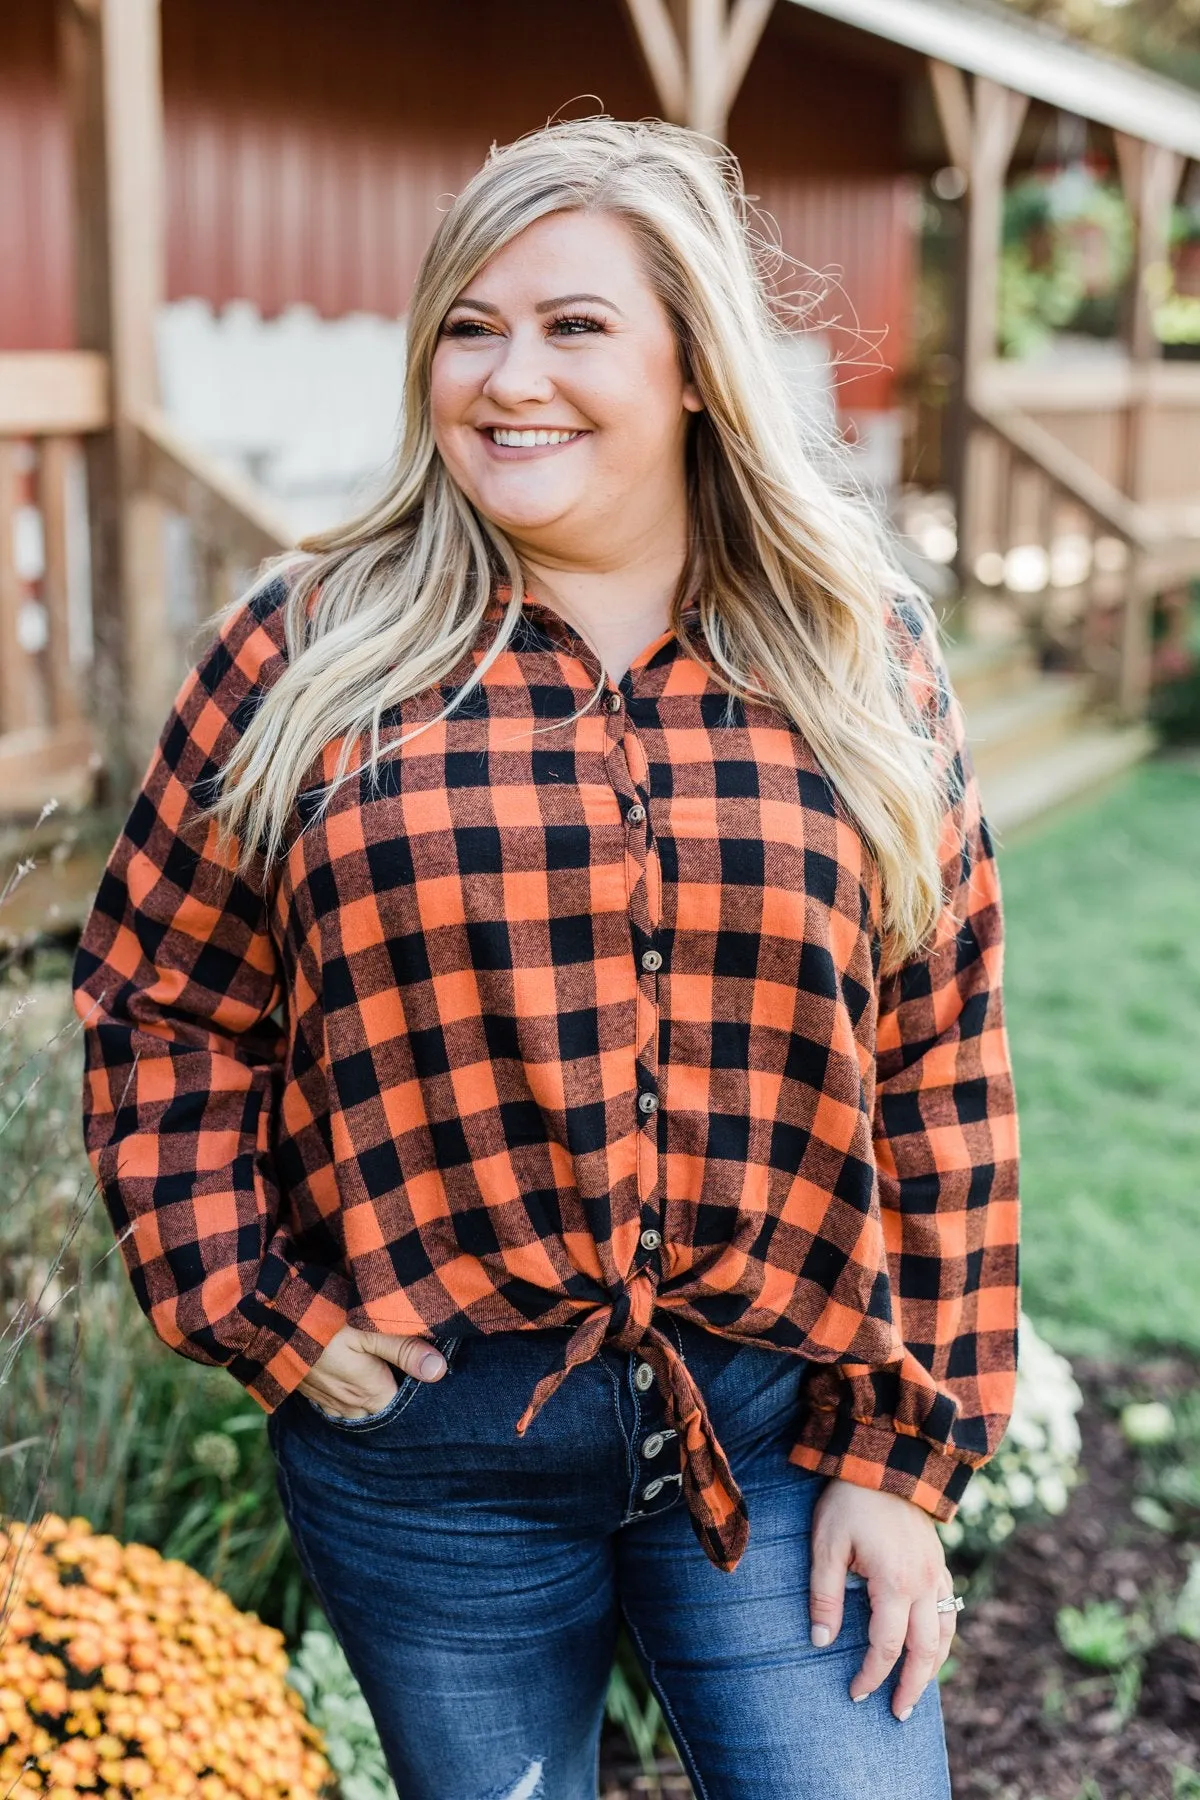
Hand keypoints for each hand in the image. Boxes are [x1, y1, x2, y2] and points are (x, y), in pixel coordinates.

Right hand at [297, 1325, 446, 1418]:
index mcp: (369, 1391)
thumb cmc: (323, 1320)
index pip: (403, 1403)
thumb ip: (405, 1349)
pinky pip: (336, 1404)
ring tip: (380, 1374)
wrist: (267, 1320)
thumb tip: (440, 1371)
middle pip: (381, 1409)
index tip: (424, 1367)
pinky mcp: (309, 1392)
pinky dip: (347, 1395)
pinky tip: (349, 1378)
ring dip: (369, 1396)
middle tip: (405, 1370)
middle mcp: (348, 1404)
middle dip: (394, 1395)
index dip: (415, 1387)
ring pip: (358, 1408)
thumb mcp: (369, 1328)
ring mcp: (326, 1400)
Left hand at [808, 1478, 956, 1720]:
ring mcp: (936, 1571)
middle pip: (925, 1651)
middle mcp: (923, 1582)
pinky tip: (931, 1648)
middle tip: (897, 1714)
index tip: (855, 1693)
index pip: (887, 1646)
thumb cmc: (848, 1501)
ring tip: (917, 1692)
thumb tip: (821, 1642)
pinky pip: (949, 1608)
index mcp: (894, 1582)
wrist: (882, 1459)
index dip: (872, 1675)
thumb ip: (825, 1595)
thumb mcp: (826, 1545)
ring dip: (933, 1668)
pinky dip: (943, 1636)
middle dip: (912, 1687)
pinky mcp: (938, 1561)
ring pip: (945, 1633)